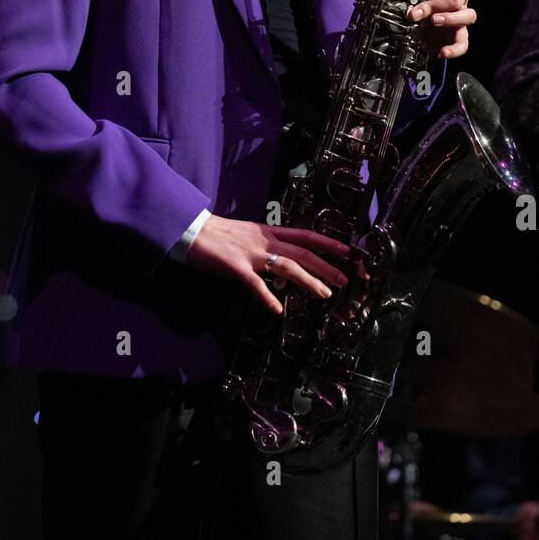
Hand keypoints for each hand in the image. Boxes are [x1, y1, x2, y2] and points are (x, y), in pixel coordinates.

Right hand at [185, 214, 350, 314]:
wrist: (191, 230)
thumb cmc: (217, 234)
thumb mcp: (247, 234)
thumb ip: (265, 245)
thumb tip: (281, 261)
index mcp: (267, 232)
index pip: (304, 236)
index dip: (327, 243)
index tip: (347, 251)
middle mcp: (264, 241)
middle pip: (302, 252)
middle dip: (325, 266)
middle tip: (344, 280)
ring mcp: (251, 253)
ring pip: (286, 265)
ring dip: (308, 280)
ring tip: (324, 294)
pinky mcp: (235, 266)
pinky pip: (255, 284)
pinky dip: (267, 297)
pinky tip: (277, 310)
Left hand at [405, 0, 475, 58]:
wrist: (424, 32)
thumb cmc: (419, 7)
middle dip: (433, 5)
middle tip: (414, 13)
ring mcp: (460, 17)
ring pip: (468, 15)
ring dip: (449, 18)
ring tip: (433, 22)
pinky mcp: (460, 36)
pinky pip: (464, 43)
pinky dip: (454, 49)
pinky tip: (442, 52)